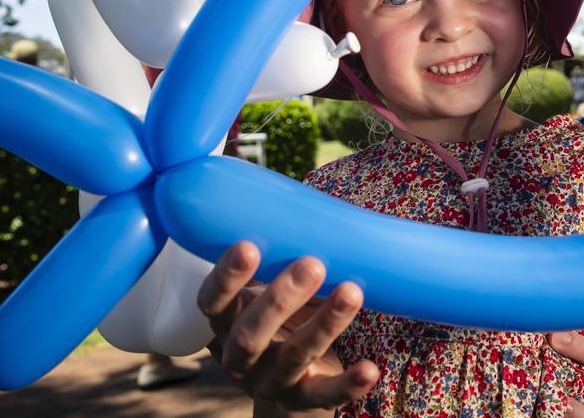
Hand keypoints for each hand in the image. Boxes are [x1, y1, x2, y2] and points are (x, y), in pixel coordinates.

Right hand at [197, 241, 379, 414]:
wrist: (291, 387)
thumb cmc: (281, 318)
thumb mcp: (268, 288)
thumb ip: (276, 253)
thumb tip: (288, 188)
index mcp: (225, 323)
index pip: (212, 303)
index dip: (226, 278)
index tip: (248, 245)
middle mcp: (240, 357)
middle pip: (250, 334)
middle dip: (280, 299)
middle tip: (312, 263)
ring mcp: (272, 382)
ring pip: (293, 358)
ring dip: (324, 325)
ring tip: (352, 292)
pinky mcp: (305, 401)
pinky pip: (326, 396)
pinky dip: (349, 384)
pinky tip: (371, 369)